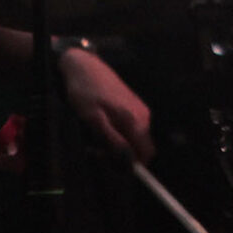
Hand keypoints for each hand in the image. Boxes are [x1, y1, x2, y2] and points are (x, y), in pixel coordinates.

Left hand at [63, 47, 155, 161]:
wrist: (85, 66)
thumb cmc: (86, 92)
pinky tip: (100, 127)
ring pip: (134, 138)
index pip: (147, 153)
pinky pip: (130, 128)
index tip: (112, 165)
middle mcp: (143, 116)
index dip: (134, 165)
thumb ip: (112, 140)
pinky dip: (117, 134)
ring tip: (94, 139)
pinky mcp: (134, 106)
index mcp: (135, 120)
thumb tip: (128, 159)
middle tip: (95, 151)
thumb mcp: (94, 119)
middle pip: (141, 147)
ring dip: (117, 144)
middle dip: (121, 155)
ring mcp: (140, 110)